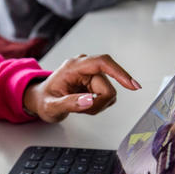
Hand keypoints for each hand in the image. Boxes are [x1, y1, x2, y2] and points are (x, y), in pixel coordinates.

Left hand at [22, 54, 141, 122]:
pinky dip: (97, 105)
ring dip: (97, 106)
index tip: (132, 85)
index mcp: (74, 66)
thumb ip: (69, 103)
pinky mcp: (96, 82)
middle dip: (98, 104)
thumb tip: (89, 100)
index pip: (103, 63)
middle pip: (108, 87)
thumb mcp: (51, 106)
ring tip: (79, 106)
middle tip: (81, 110)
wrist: (42, 99)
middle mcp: (85, 66)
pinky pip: (107, 97)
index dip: (120, 73)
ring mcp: (92, 74)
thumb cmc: (44, 100)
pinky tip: (84, 104)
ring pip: (109, 94)